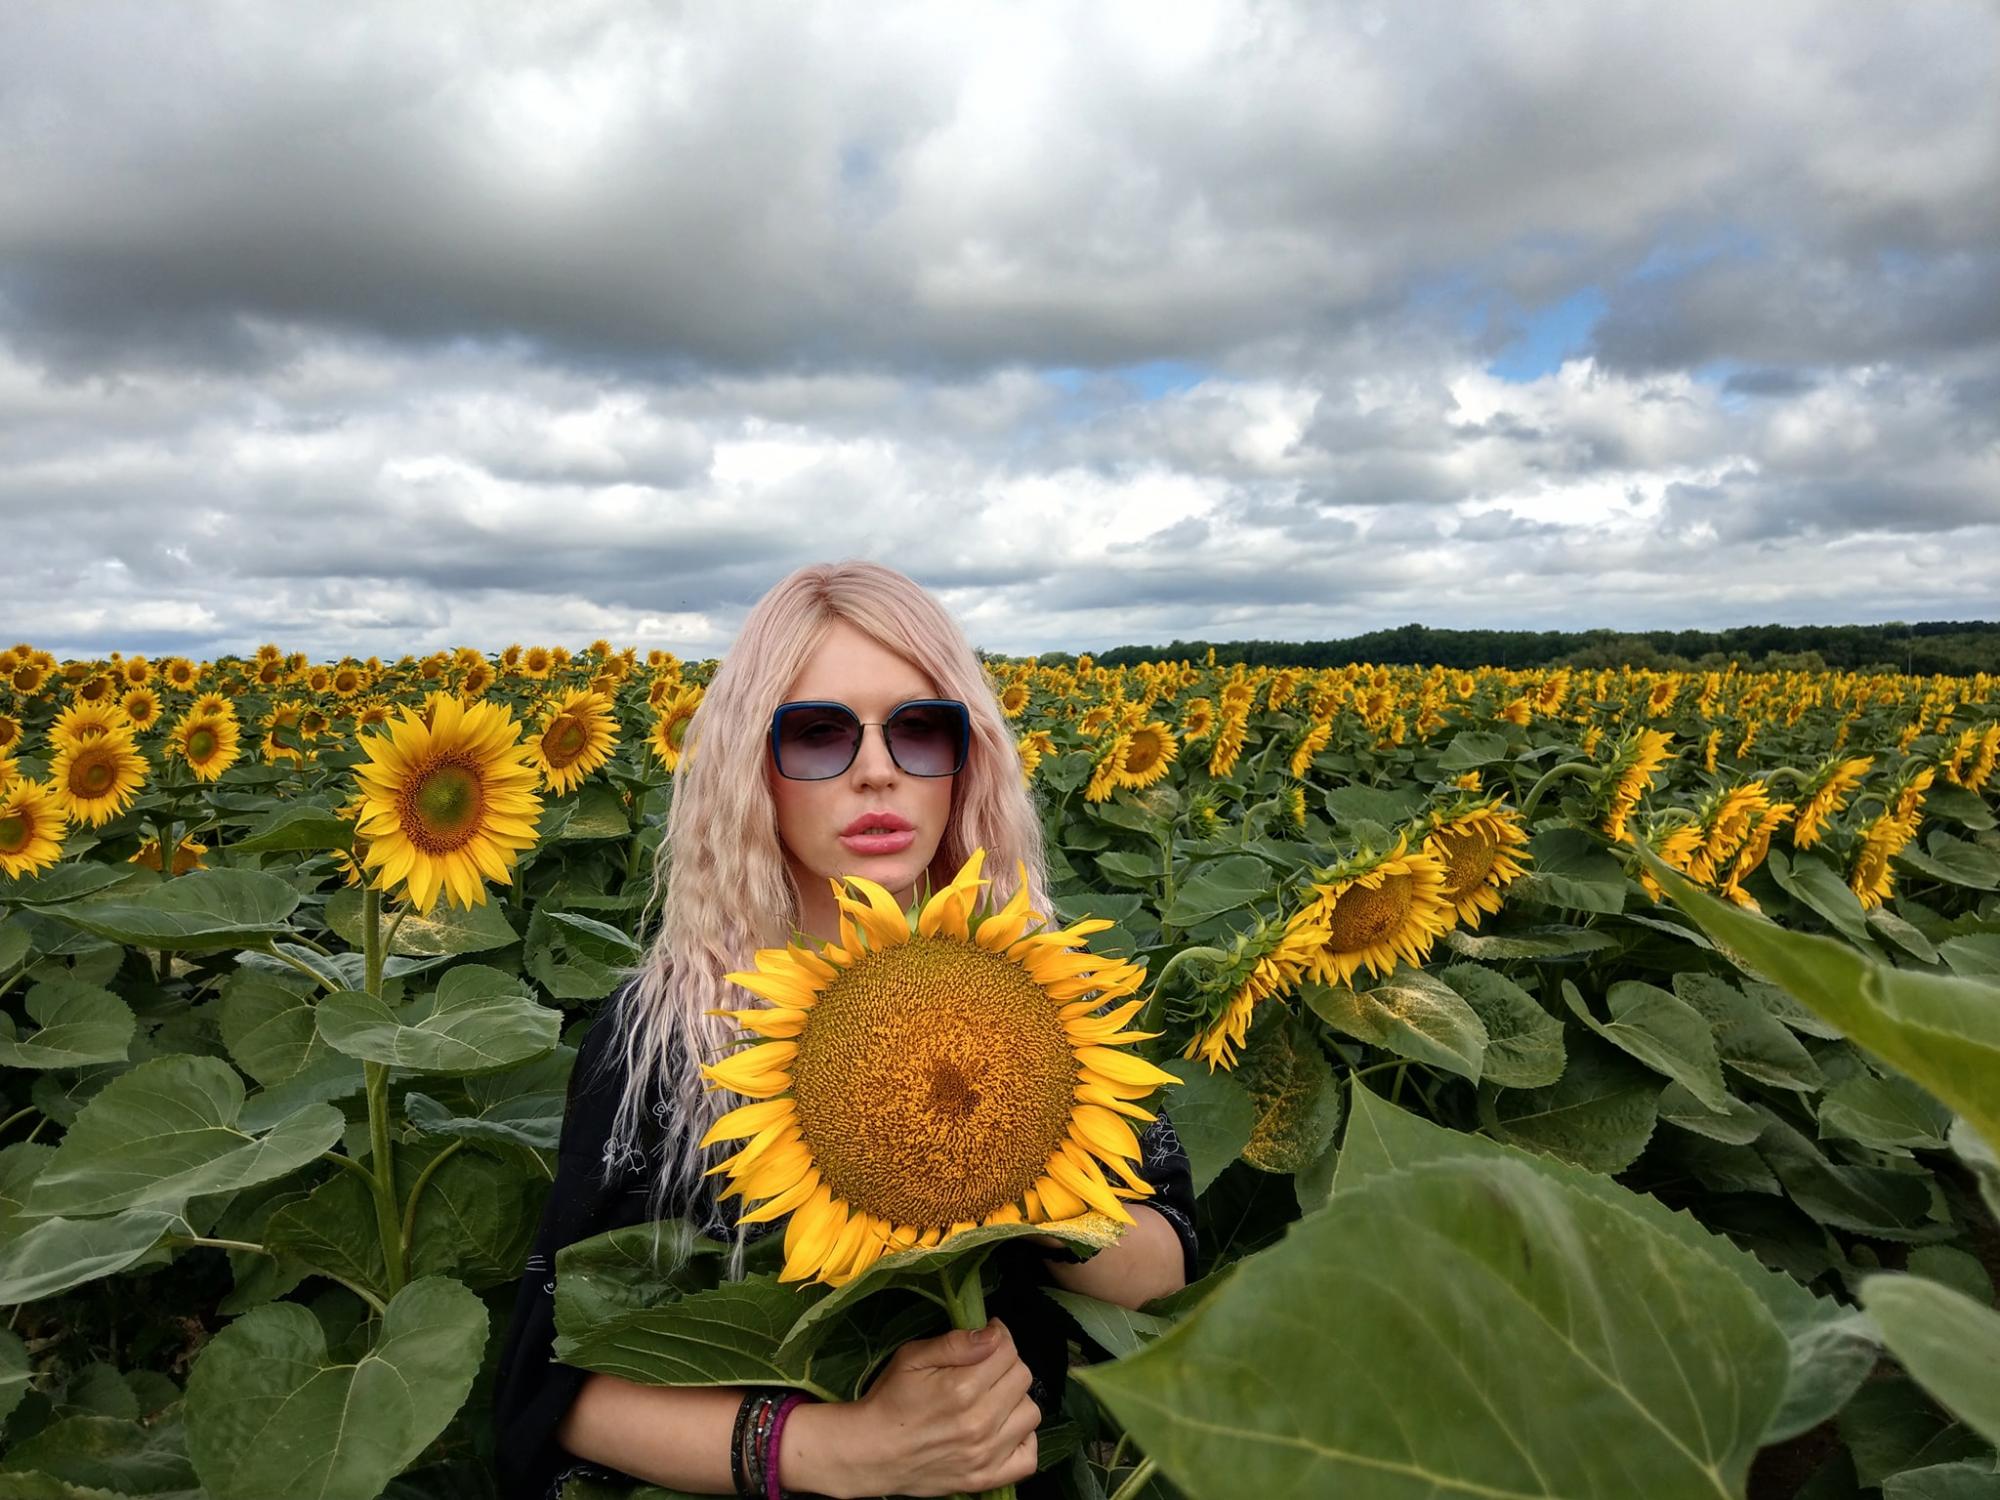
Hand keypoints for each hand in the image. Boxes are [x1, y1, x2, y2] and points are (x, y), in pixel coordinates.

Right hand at [837, 1317, 1039, 1496]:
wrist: (871, 1452)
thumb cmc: (890, 1400)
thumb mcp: (912, 1358)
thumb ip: (955, 1343)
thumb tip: (993, 1334)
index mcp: (962, 1388)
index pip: (1008, 1350)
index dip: (998, 1337)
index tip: (987, 1338)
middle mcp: (980, 1422)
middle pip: (1023, 1377)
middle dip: (1007, 1365)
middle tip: (984, 1367)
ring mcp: (985, 1454)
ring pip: (1030, 1413)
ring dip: (1015, 1400)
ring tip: (992, 1398)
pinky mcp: (985, 1479)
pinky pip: (1029, 1457)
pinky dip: (1023, 1440)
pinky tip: (1004, 1429)